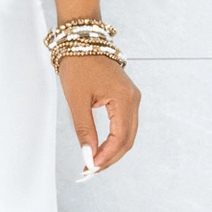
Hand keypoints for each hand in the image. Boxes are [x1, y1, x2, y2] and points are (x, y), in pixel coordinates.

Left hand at [58, 55, 139, 173]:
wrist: (81, 39)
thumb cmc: (78, 64)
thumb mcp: (77, 100)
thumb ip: (84, 130)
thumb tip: (88, 156)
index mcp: (125, 99)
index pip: (120, 139)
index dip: (105, 157)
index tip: (89, 169)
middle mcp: (134, 99)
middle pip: (128, 140)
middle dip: (109, 159)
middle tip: (89, 172)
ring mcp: (132, 98)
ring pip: (127, 134)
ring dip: (112, 151)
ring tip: (92, 164)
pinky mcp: (125, 97)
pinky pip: (124, 125)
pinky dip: (113, 140)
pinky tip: (99, 148)